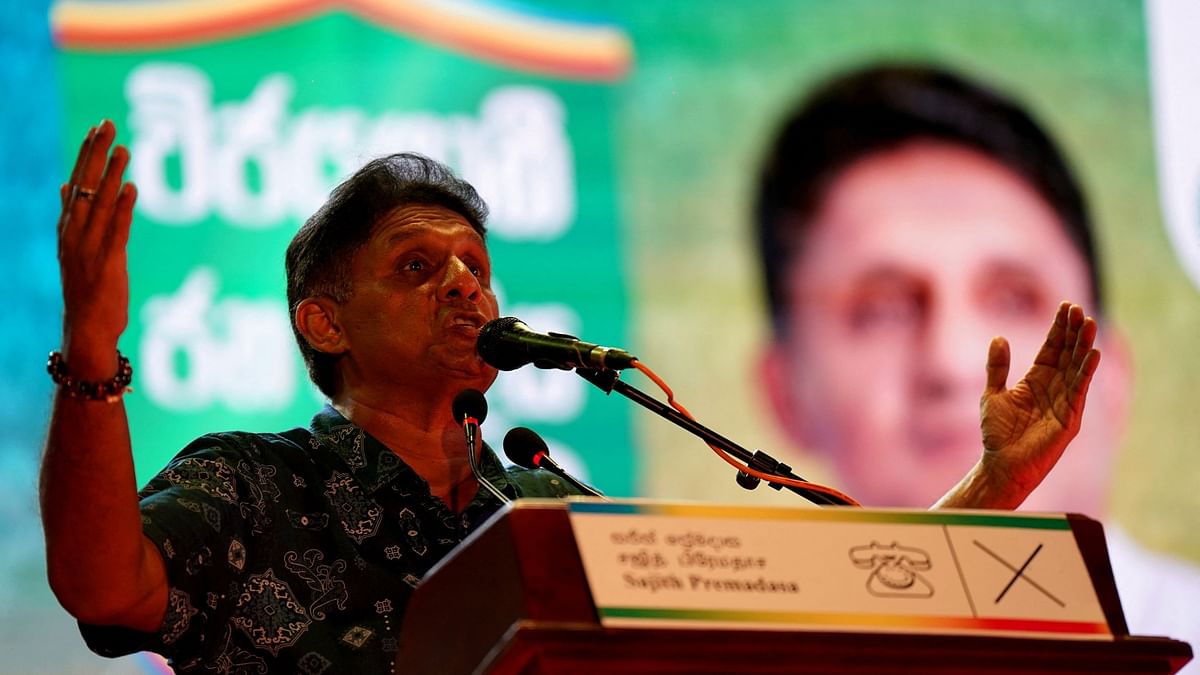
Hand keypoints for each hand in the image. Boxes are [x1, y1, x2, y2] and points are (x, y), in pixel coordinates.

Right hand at [57, 120, 136, 377]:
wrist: (86, 329)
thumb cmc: (85, 288)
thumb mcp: (74, 248)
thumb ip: (72, 216)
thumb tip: (66, 187)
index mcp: (68, 228)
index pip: (76, 183)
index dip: (87, 155)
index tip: (96, 129)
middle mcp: (74, 234)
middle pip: (85, 186)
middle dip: (96, 154)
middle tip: (108, 124)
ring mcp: (89, 248)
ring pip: (101, 204)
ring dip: (112, 175)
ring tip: (123, 148)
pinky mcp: (107, 262)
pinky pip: (116, 230)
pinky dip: (123, 208)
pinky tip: (131, 187)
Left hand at [978, 302, 1100, 503]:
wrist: (1002, 464)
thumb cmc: (997, 433)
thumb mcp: (993, 394)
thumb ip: (997, 367)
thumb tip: (999, 337)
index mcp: (1036, 380)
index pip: (1052, 348)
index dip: (1059, 328)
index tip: (1066, 306)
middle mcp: (1054, 388)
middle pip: (1068, 353)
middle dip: (1074, 331)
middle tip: (1079, 308)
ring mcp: (1065, 402)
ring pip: (1077, 368)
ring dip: (1084, 346)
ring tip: (1089, 323)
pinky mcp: (1070, 417)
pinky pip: (1079, 390)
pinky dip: (1086, 372)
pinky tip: (1092, 354)